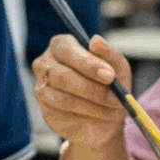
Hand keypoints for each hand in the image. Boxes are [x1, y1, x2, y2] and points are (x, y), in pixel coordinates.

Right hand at [32, 35, 127, 150]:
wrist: (106, 113)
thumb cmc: (109, 82)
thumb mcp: (117, 66)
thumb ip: (108, 54)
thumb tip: (96, 41)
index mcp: (60, 46)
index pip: (66, 49)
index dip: (87, 62)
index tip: (109, 75)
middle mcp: (45, 65)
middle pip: (62, 75)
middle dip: (92, 88)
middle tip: (116, 97)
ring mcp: (42, 90)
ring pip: (62, 98)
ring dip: (93, 106)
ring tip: (113, 109)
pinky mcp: (47, 113)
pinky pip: (64, 117)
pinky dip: (87, 119)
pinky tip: (101, 117)